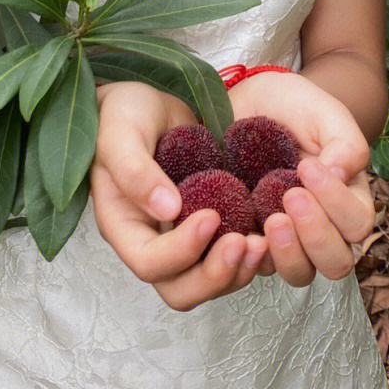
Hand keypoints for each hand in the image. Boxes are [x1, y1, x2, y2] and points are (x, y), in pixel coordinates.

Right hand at [90, 82, 271, 311]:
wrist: (144, 99)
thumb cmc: (123, 114)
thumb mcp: (120, 133)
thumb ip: (135, 170)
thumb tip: (167, 209)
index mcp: (123, 225)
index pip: (149, 263)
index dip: (182, 250)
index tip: (211, 215)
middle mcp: (151, 241)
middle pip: (180, 290)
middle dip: (216, 275)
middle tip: (246, 243)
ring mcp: (180, 239)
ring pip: (208, 282)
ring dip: (238, 270)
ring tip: (262, 241)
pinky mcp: (207, 228)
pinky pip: (228, 258)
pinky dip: (249, 255)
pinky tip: (268, 231)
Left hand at [228, 71, 375, 287]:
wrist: (245, 99)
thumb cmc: (291, 105)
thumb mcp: (323, 112)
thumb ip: (345, 142)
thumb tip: (342, 175)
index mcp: (348, 198)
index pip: (358, 223)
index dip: (337, 204)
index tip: (307, 168)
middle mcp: (322, 225)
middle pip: (336, 261)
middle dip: (317, 236)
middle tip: (290, 197)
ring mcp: (287, 236)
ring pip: (300, 273)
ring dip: (289, 254)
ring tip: (270, 220)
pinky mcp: (251, 237)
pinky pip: (256, 265)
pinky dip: (252, 255)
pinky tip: (241, 231)